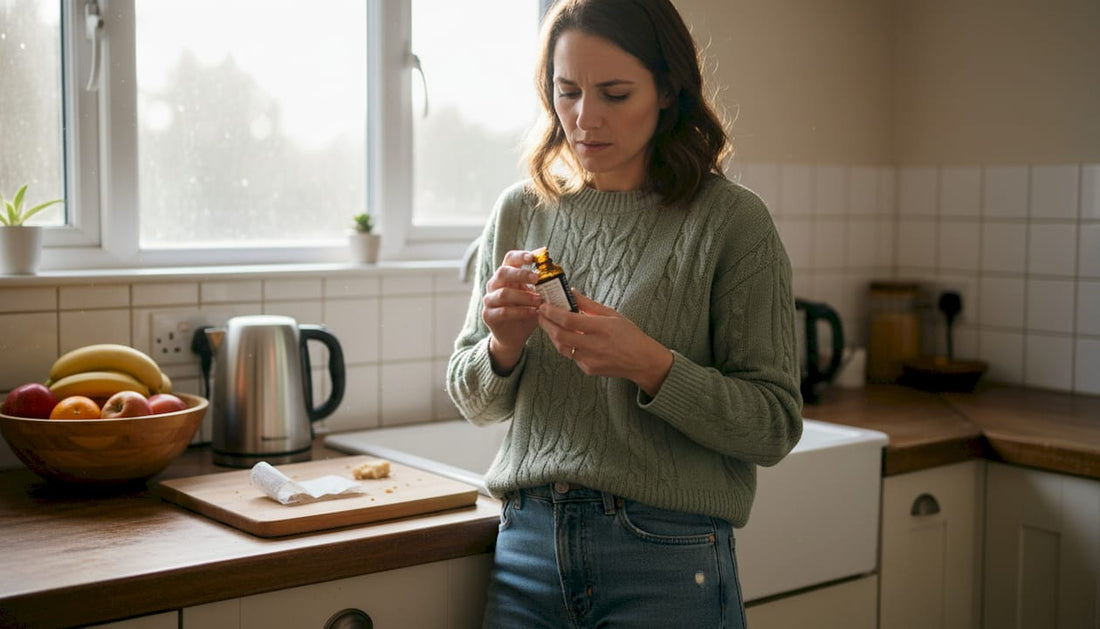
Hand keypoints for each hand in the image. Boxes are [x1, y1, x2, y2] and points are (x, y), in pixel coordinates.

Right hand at [482, 249, 541, 373]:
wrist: (514, 336)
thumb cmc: (526, 311)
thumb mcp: (536, 296)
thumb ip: (542, 285)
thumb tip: (557, 271)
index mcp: (506, 276)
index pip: (509, 259)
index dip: (519, 256)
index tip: (533, 257)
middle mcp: (494, 285)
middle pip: (502, 272)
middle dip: (521, 274)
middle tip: (537, 278)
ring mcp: (489, 300)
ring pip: (503, 294)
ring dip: (523, 296)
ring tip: (539, 300)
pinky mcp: (488, 315)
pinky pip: (504, 311)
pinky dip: (520, 311)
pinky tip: (533, 313)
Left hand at [538, 292, 673, 396]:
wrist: (642, 361)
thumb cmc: (629, 335)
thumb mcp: (612, 314)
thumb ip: (589, 304)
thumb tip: (572, 291)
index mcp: (601, 328)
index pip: (568, 320)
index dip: (552, 313)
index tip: (544, 305)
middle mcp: (594, 345)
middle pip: (560, 335)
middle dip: (546, 324)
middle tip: (540, 314)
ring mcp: (590, 360)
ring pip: (562, 347)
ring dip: (553, 335)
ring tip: (549, 324)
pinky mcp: (589, 369)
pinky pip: (572, 356)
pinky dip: (566, 345)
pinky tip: (567, 337)